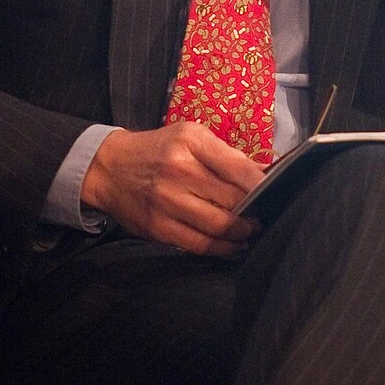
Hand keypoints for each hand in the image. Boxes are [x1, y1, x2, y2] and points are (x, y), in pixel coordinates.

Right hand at [80, 123, 263, 255]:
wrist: (110, 167)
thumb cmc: (158, 149)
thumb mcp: (190, 136)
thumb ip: (225, 154)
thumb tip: (263, 174)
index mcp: (191, 142)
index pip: (239, 168)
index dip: (263, 186)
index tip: (274, 193)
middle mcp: (179, 170)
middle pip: (232, 200)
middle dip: (255, 211)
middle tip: (264, 214)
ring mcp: (167, 201)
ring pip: (219, 226)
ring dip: (242, 232)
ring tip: (250, 229)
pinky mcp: (159, 227)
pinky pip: (199, 244)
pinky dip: (222, 248)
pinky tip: (232, 244)